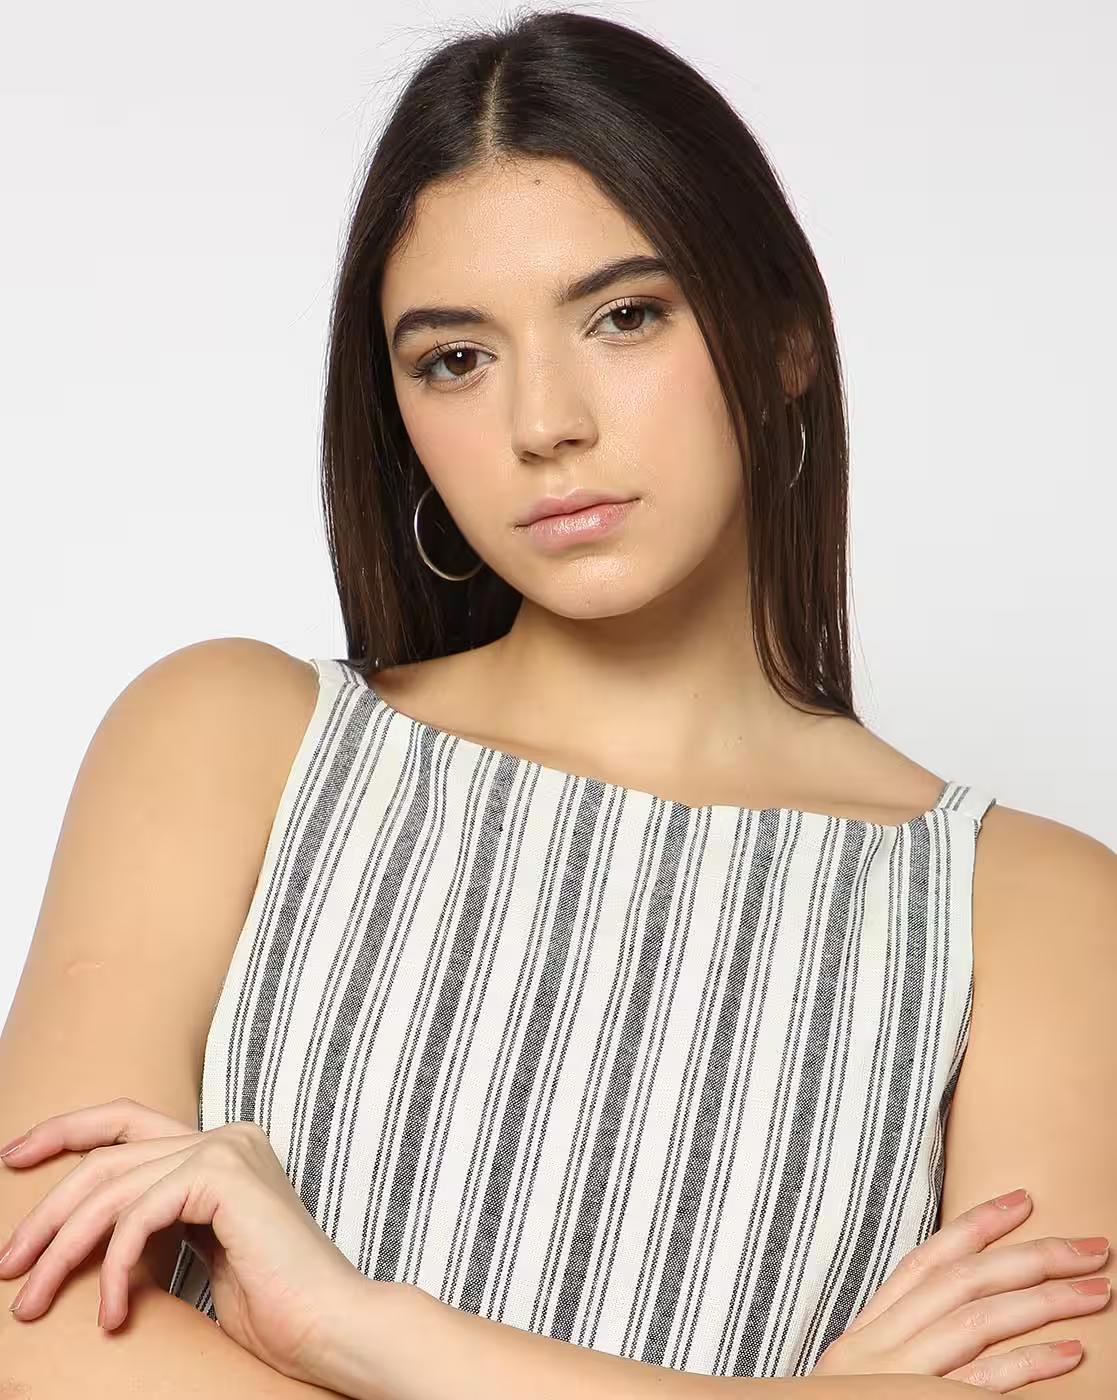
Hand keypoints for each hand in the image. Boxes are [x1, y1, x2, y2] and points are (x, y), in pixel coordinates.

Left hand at [0, 1096, 389, 1387]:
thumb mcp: (194, 1258)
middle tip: (8, 1267)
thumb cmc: (272, 1310)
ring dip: (61, 1251)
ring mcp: (226, 1149)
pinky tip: (110, 1315)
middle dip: (46, 1212)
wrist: (330, 1328)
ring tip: (31, 1304)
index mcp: (221, 1149)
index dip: (65, 1131)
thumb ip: (154, 1229)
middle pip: (106, 1156)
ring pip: (112, 1187)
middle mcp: (224, 1136)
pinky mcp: (225, 1175)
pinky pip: (139, 1214)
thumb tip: (82, 1236)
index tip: (13, 1156)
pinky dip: (112, 1267)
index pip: (126, 1122)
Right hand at [811, 1188, 1110, 1390]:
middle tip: (1091, 1248)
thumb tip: (964, 1310)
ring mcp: (897, 1381)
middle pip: (960, 1284)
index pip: (923, 1262)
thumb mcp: (861, 1378)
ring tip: (1095, 1290)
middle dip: (1031, 1258)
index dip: (975, 1226)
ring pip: (975, 1323)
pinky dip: (1028, 1365)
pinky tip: (1070, 1353)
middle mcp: (876, 1349)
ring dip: (1042, 1302)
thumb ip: (899, 1343)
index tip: (1024, 1201)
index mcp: (864, 1334)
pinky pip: (980, 1386)